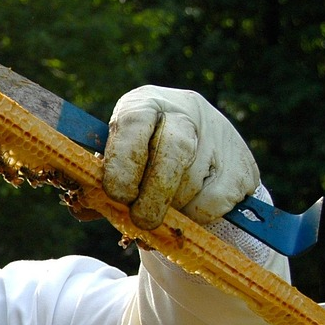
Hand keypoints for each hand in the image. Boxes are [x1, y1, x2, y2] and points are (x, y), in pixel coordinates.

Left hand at [103, 86, 259, 228]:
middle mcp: (185, 111)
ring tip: (163, 211)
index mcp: (144, 104)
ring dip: (173, 209)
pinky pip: (215, 202)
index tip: (117, 194)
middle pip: (173, 151)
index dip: (123, 162)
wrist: (199, 148)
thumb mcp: (116, 160)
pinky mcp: (243, 166)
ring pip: (193, 183)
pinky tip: (188, 210)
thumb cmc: (142, 158)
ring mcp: (220, 136)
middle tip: (142, 220)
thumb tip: (82, 208)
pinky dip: (197, 216)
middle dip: (154, 193)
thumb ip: (97, 184)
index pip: (134, 123)